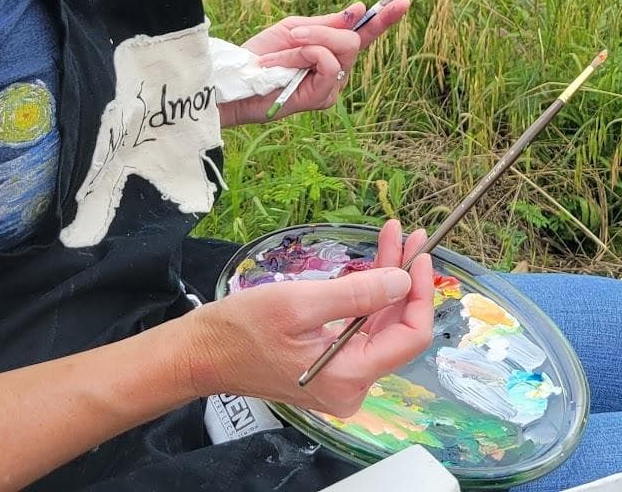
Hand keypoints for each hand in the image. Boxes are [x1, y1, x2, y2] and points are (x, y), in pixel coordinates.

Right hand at [183, 219, 434, 416]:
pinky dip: (368, 295)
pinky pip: (360, 329)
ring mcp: (341, 379)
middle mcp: (351, 386)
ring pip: (380, 325)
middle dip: (404, 277)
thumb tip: (403, 281)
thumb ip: (355, 295)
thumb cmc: (240, 330)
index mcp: (348, 377)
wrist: (200, 355)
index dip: (420, 293)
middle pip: (396, 328)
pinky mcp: (330, 367)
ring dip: (388, 280)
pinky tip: (374, 265)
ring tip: (394, 239)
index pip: (410, 337)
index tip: (420, 254)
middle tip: (409, 235)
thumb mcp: (299, 304)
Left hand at [223, 0, 410, 123]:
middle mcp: (338, 69)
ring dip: (308, 43)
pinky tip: (282, 65)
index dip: (385, 18)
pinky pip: (327, 64)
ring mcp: (333, 86)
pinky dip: (305, 56)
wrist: (238, 78)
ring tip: (280, 55)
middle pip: (353, 39)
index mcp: (332, 50)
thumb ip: (327, 23)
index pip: (364, 33)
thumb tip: (360, 9)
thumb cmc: (262, 55)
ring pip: (342, 49)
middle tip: (296, 32)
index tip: (403, 1)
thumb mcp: (294, 28)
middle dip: (323, 30)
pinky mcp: (323, 98)